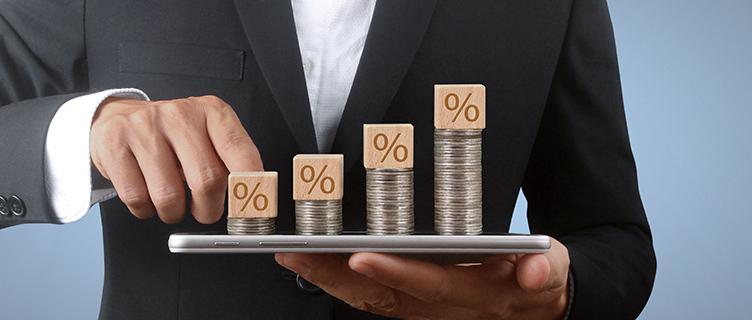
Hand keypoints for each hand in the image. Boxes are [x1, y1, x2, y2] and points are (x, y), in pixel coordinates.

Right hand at [90, 95, 261, 223]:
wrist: (118, 119)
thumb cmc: (170, 135)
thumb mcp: (207, 136)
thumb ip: (232, 163)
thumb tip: (254, 200)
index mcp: (211, 111)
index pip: (241, 152)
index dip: (252, 189)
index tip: (253, 211)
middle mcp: (179, 115)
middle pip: (207, 181)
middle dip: (208, 210)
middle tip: (204, 211)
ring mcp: (144, 128)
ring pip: (169, 197)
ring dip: (174, 213)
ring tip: (172, 202)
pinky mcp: (115, 145)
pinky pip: (137, 199)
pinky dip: (145, 210)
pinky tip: (147, 195)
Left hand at [275, 239, 569, 319]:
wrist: (540, 305)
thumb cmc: (539, 280)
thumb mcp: (552, 271)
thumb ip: (546, 269)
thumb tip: (537, 270)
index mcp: (477, 296)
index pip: (430, 284)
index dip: (397, 273)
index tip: (362, 257)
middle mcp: (444, 310)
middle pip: (383, 298)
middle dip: (338, 277)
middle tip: (300, 254)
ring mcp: (426, 313)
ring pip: (370, 302)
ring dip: (329, 281)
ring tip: (293, 256)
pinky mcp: (415, 309)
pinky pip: (372, 302)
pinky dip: (341, 285)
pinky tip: (314, 267)